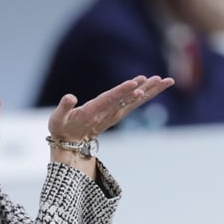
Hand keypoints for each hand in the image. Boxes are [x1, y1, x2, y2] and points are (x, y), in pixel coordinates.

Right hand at [48, 75, 174, 141]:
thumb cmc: (62, 127)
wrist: (70, 143)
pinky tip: (154, 85)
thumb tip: (70, 97)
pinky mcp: (116, 113)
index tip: (136, 84)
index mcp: (93, 112)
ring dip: (151, 90)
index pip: (110, 99)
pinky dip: (144, 94)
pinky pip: (133, 103)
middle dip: (145, 89)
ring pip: (135, 101)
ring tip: (165, 80)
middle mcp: (107, 113)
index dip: (122, 91)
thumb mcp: (58, 119)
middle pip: (129, 99)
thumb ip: (64, 107)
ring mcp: (113, 114)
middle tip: (160, 79)